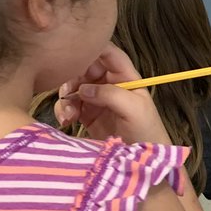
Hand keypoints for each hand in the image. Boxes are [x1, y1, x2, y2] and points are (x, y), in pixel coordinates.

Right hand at [56, 44, 171, 144]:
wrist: (141, 162)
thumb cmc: (146, 131)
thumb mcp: (134, 109)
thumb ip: (110, 94)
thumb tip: (83, 89)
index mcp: (125, 76)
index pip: (108, 53)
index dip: (92, 48)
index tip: (73, 51)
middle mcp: (109, 84)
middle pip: (84, 68)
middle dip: (72, 77)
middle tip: (68, 92)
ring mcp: (96, 99)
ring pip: (73, 86)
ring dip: (66, 97)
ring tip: (69, 114)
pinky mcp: (86, 114)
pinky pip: (69, 105)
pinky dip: (64, 110)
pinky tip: (66, 121)